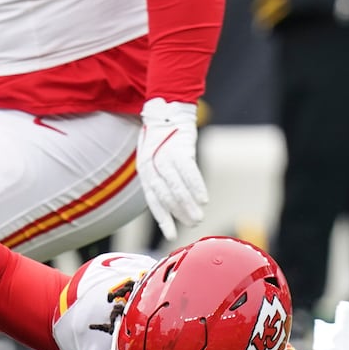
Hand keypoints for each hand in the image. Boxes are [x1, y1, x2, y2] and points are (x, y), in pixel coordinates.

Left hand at [137, 98, 206, 240]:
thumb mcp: (152, 160)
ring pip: (176, 186)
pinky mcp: (179, 149)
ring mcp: (165, 157)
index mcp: (144, 171)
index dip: (162, 218)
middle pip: (165, 195)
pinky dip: (196, 187)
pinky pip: (188, 172)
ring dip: (188, 204)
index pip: (152, 199)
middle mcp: (152, 165)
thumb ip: (159, 180)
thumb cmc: (161, 141)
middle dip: (178, 213)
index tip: (171, 235)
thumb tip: (172, 205)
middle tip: (192, 224)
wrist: (166, 114)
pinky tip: (204, 199)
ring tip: (198, 218)